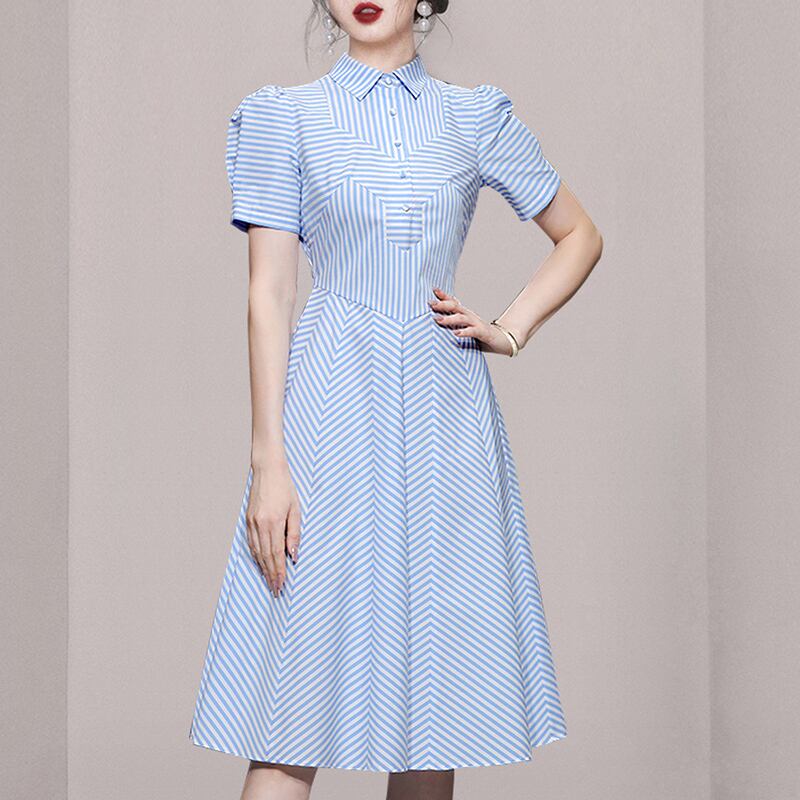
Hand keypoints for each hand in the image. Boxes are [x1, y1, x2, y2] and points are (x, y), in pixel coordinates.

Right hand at [245, 458, 301, 596]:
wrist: (267, 470)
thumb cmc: (285, 487)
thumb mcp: (296, 509)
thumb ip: (295, 533)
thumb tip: (293, 554)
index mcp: (274, 522)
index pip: (277, 553)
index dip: (279, 571)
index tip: (281, 585)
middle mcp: (260, 524)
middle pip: (265, 556)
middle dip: (271, 575)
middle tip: (275, 590)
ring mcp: (252, 523)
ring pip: (257, 551)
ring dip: (263, 568)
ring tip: (269, 580)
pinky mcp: (248, 520)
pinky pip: (251, 543)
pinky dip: (256, 555)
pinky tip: (260, 563)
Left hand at [428, 287, 519, 356]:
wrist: (504, 340)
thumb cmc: (482, 336)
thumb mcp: (466, 329)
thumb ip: (454, 325)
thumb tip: (438, 324)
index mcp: (466, 314)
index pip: (454, 302)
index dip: (444, 296)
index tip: (433, 290)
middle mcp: (471, 316)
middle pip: (455, 307)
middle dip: (442, 305)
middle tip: (430, 304)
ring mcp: (477, 324)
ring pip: (462, 318)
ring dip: (450, 318)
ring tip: (438, 320)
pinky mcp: (483, 333)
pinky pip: (473, 331)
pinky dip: (464, 332)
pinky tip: (455, 333)